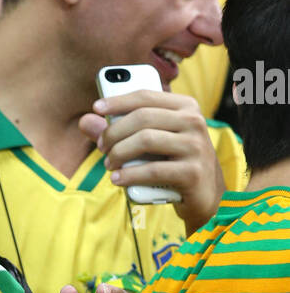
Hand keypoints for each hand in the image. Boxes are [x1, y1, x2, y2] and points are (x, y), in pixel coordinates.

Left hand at [79, 89, 223, 234]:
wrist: (207, 195)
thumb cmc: (172, 162)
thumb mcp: (150, 143)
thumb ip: (118, 130)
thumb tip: (85, 121)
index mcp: (186, 106)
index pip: (146, 96)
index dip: (118, 100)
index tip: (97, 107)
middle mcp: (194, 122)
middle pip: (142, 118)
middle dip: (114, 131)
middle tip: (101, 146)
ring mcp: (196, 147)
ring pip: (146, 140)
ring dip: (119, 153)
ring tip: (109, 164)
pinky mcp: (193, 173)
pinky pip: (153, 170)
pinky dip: (129, 175)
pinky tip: (117, 179)